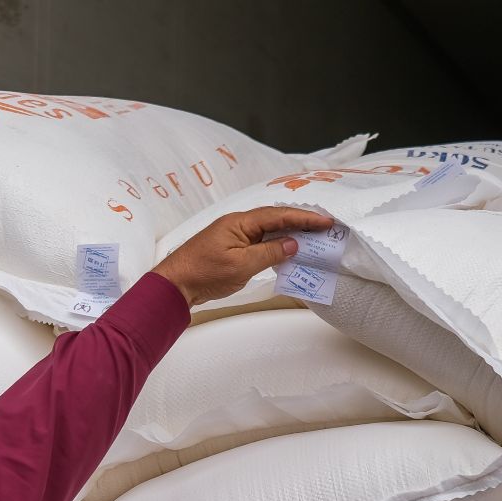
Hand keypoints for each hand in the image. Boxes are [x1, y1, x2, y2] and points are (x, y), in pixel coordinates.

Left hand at [152, 207, 334, 307]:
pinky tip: (287, 251)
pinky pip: (259, 241)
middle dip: (300, 222)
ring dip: (289, 233)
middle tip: (325, 227)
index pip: (278, 215)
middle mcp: (238, 224)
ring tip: (313, 238)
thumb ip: (269, 253)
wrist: (175, 284)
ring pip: (267, 230)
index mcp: (240, 222)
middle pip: (274, 218)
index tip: (326, 221)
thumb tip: (293, 243)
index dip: (304, 218)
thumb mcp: (242, 265)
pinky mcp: (231, 248)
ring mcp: (234, 236)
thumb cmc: (204, 273)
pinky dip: (275, 245)